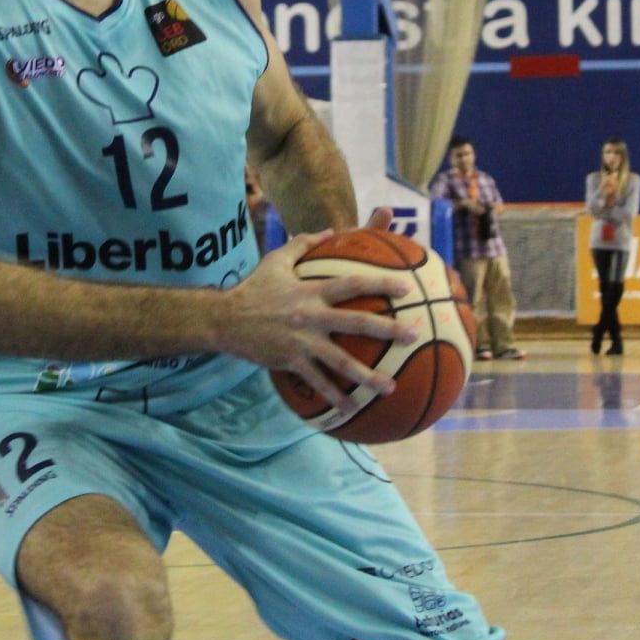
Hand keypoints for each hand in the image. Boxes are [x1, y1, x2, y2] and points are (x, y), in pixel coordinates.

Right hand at [216, 212, 416, 414]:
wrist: (225, 319)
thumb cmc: (254, 288)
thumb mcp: (276, 259)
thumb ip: (303, 243)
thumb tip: (330, 230)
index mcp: (311, 291)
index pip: (353, 284)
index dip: (381, 283)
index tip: (406, 288)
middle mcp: (311, 316)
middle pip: (357, 323)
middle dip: (389, 330)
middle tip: (414, 336)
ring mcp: (302, 342)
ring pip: (342, 362)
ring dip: (369, 376)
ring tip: (391, 387)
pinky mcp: (291, 361)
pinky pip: (318, 383)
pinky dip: (336, 396)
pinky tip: (353, 409)